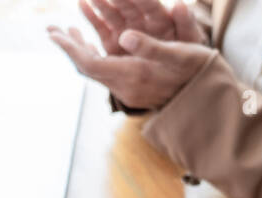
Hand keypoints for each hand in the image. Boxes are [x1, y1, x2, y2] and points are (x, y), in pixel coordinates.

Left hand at [50, 2, 209, 110]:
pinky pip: (105, 70)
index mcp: (132, 76)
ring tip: (67, 31)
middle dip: (69, 47)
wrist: (209, 104)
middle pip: (86, 67)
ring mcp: (128, 89)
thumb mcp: (181, 55)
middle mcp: (125, 86)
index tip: (53, 32)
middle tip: (52, 29)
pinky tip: (93, 41)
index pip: (90, 63)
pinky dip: (95, 53)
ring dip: (80, 49)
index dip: (70, 47)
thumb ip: (152, 47)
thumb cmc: (199, 75)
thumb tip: (126, 36)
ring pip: (94, 69)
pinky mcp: (132, 87)